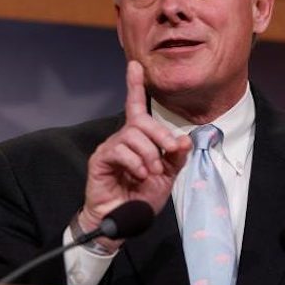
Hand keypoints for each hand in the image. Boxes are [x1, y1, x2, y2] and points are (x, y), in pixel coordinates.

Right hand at [78, 60, 191, 251]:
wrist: (124, 219)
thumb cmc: (141, 196)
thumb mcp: (167, 176)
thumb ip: (175, 157)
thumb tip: (183, 140)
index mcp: (138, 138)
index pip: (136, 107)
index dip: (135, 85)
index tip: (135, 65)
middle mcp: (122, 138)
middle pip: (141, 121)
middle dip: (161, 134)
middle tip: (170, 152)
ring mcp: (110, 147)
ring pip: (133, 135)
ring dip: (149, 154)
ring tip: (150, 172)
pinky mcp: (100, 159)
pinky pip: (120, 150)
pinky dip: (135, 162)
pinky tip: (138, 174)